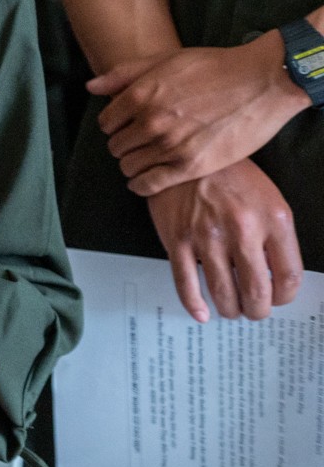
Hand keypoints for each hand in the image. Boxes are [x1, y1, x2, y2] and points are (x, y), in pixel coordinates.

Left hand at [89, 36, 310, 194]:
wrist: (263, 81)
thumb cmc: (215, 66)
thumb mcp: (166, 60)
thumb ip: (124, 74)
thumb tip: (91, 87)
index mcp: (140, 95)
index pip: (106, 123)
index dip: (115, 124)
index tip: (126, 126)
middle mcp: (150, 122)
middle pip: (116, 146)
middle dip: (124, 144)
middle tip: (139, 142)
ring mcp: (170, 146)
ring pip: (129, 166)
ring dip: (133, 164)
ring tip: (146, 158)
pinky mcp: (191, 166)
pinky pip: (149, 185)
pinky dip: (141, 185)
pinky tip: (145, 181)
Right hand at [146, 159, 302, 320]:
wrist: (188, 154)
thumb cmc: (231, 175)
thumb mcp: (269, 199)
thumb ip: (274, 236)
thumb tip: (272, 275)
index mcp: (273, 219)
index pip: (288, 276)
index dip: (284, 297)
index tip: (277, 299)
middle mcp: (242, 230)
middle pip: (257, 291)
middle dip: (257, 310)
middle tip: (253, 311)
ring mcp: (207, 236)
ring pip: (223, 292)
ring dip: (230, 309)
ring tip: (231, 310)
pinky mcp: (178, 239)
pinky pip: (186, 283)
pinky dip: (194, 304)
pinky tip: (201, 313)